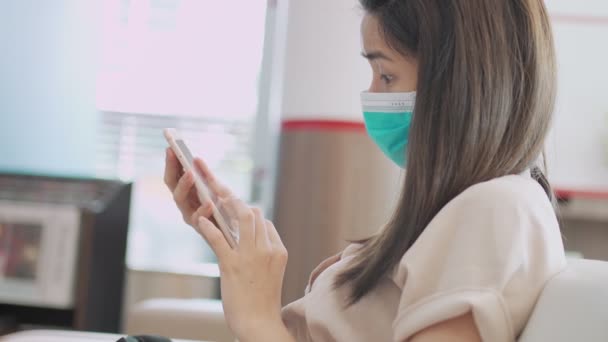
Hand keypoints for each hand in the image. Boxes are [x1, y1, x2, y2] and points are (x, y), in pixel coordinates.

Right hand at [163, 148, 229, 227]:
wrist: (240, 234)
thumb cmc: (227, 210)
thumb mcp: (219, 190)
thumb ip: (208, 177)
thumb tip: (197, 160)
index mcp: (187, 193)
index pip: (174, 175)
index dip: (170, 162)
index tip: (170, 147)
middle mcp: (185, 204)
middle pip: (172, 185)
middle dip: (172, 169)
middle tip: (176, 155)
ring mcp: (191, 216)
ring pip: (180, 200)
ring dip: (184, 185)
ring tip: (191, 174)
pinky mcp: (201, 229)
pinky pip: (198, 219)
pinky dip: (203, 210)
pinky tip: (209, 202)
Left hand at [197, 198, 289, 340]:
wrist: (259, 323)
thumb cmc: (262, 302)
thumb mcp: (272, 273)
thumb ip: (266, 254)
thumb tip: (253, 240)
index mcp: (278, 250)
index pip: (264, 222)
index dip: (249, 214)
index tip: (234, 209)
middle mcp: (267, 249)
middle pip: (254, 213)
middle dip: (236, 199)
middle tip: (221, 190)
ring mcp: (250, 256)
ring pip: (241, 217)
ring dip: (225, 203)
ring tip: (212, 195)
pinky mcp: (232, 265)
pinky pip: (219, 238)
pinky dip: (208, 226)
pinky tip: (199, 220)